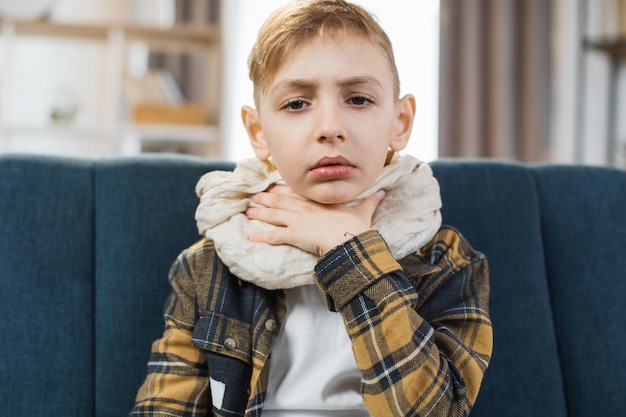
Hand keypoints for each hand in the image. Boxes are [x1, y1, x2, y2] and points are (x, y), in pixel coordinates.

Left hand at [245, 185, 384, 255]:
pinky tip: (250, 236)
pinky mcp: (294, 235)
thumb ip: (371, 201)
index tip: (271, 187)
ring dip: (259, 213)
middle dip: (265, 198)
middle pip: (280, 202)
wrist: (350, 240)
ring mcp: (297, 221)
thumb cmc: (356, 227)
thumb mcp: (364, 211)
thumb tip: (382, 192)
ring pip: (273, 215)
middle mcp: (304, 208)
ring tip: (247, 211)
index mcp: (318, 202)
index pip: (296, 193)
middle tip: (253, 196)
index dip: (282, 190)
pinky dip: (261, 236)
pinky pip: (274, 236)